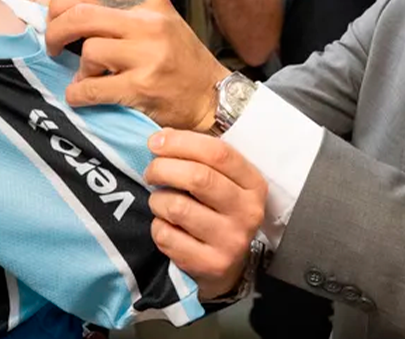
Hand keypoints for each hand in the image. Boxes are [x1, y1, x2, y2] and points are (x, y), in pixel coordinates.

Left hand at [49, 0, 229, 130]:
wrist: (212, 96)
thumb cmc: (178, 60)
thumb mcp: (152, 24)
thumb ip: (109, 12)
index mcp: (150, 2)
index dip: (60, 5)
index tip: (53, 21)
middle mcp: (150, 24)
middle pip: (81, 16)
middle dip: (55, 32)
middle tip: (53, 47)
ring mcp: (149, 56)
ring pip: (89, 52)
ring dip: (79, 70)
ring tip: (89, 78)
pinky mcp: (143, 87)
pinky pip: (91, 87)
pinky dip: (78, 94)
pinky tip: (82, 96)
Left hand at [146, 130, 265, 298]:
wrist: (229, 268)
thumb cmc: (219, 213)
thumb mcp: (223, 183)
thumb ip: (199, 158)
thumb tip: (162, 137)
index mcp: (253, 184)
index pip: (218, 153)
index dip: (182, 142)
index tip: (156, 141)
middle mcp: (248, 212)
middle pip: (198, 177)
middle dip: (163, 168)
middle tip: (151, 172)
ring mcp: (231, 241)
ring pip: (177, 207)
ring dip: (157, 200)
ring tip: (159, 202)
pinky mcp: (210, 264)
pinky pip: (167, 235)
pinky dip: (157, 227)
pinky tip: (165, 226)